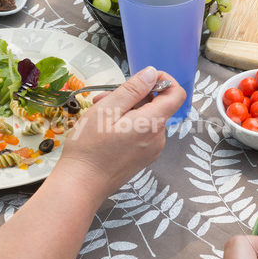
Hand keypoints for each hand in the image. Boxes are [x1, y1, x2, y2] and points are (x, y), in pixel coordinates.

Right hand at [58, 66, 185, 203]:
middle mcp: (158, 138)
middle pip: (156, 105)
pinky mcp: (142, 158)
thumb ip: (133, 89)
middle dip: (132, 97)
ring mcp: (151, 150)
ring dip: (125, 111)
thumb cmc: (90, 148)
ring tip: (98, 115)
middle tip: (103, 99)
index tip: (143, 79)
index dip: (164, 80)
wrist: (81, 186)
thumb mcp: (107, 110)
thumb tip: (152, 73)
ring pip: (145, 119)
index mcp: (152, 123)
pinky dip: (126, 126)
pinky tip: (104, 130)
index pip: (176, 94)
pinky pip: (140, 133)